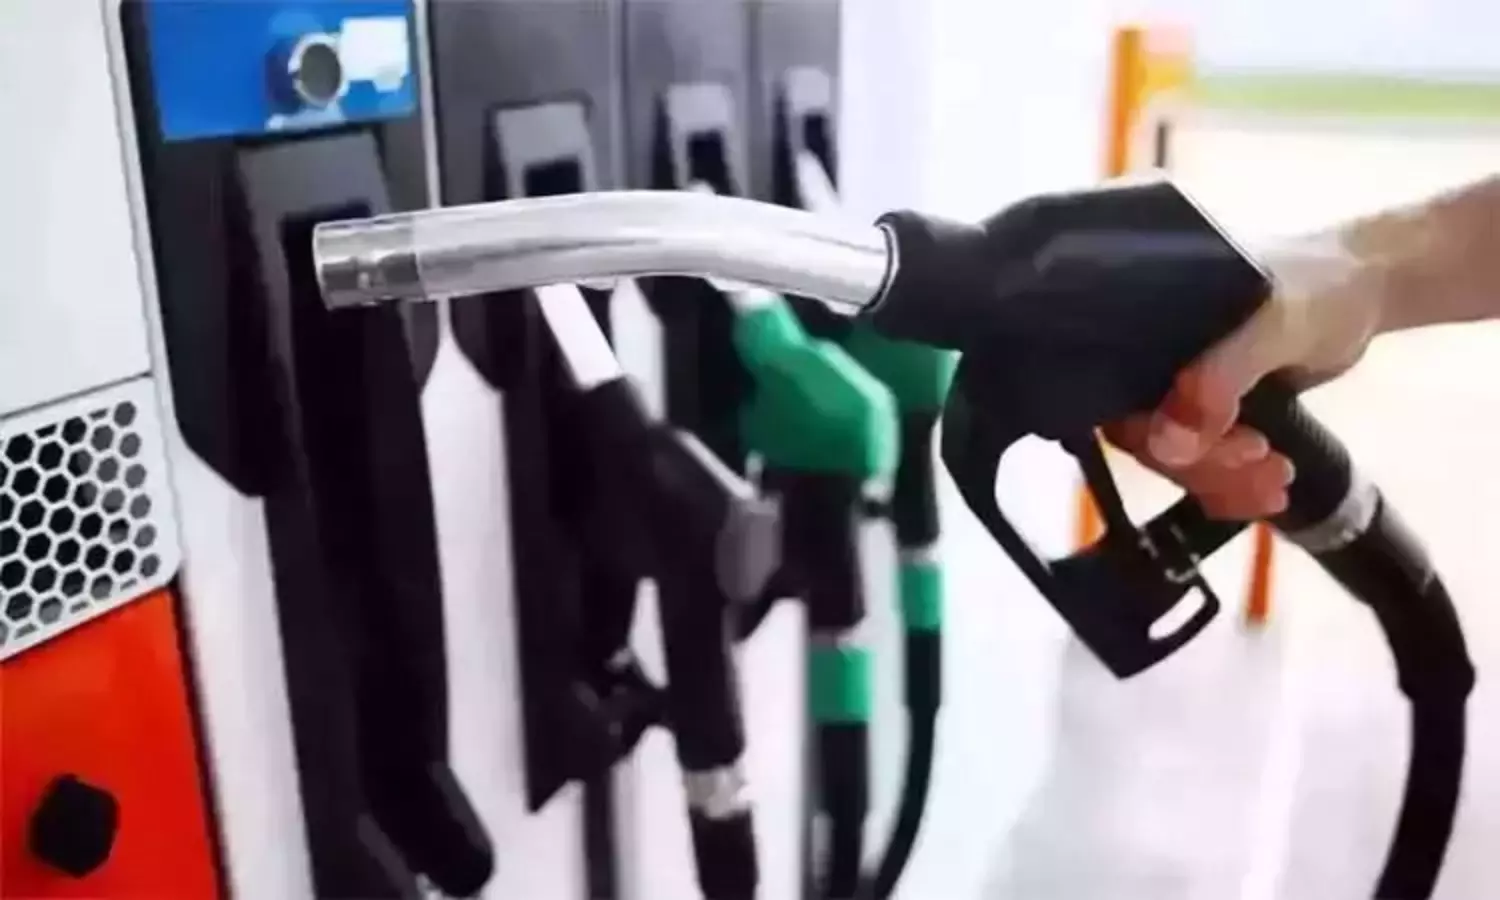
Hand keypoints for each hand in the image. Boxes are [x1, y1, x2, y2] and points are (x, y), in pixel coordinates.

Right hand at [1103, 235, 1387, 518]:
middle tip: (1261, 462)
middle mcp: (1151, 356)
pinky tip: (1268, 491)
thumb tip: (1166, 444)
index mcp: (1145, 322)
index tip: (1212, 448)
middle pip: (1146, 434)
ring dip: (1224, 480)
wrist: (1368, 285)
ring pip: (1177, 455)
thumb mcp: (1273, 325)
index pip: (1117, 395)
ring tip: (1278, 479)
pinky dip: (1232, 485)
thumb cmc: (1318, 287)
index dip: (1153, 434)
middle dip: (1203, 463)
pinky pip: (1203, 461)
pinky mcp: (1211, 411)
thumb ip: (1220, 377)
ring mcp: (1181, 386)